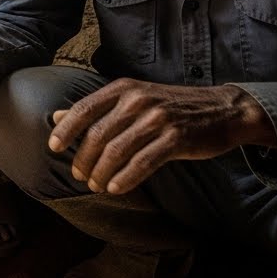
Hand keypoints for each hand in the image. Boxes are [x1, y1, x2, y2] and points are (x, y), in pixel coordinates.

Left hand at [48, 79, 276, 194]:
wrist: (223, 110)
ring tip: (94, 185)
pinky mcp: (175, 138)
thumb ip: (97, 108)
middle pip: (97, 135)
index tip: (53, 148)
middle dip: (83, 158)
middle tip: (78, 175)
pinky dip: (124, 179)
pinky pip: (142, 163)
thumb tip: (56, 116)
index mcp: (124, 89)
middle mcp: (138, 101)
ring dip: (101, 172)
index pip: (84, 109)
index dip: (65, 130)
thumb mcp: (133, 99)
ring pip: (117, 151)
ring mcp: (157, 119)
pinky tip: (115, 189)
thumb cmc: (172, 106)